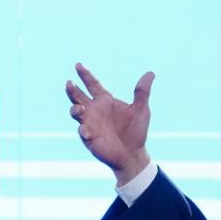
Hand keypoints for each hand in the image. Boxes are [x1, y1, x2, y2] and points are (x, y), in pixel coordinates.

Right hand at [65, 63, 153, 184]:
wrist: (132, 154)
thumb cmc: (136, 131)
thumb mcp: (141, 110)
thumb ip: (142, 92)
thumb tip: (151, 73)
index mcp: (105, 100)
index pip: (93, 84)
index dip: (85, 75)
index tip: (78, 65)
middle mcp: (94, 110)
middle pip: (78, 96)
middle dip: (73, 90)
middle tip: (69, 83)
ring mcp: (89, 123)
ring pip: (76, 112)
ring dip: (75, 109)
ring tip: (79, 109)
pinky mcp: (89, 137)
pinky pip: (83, 131)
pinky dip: (83, 130)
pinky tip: (87, 132)